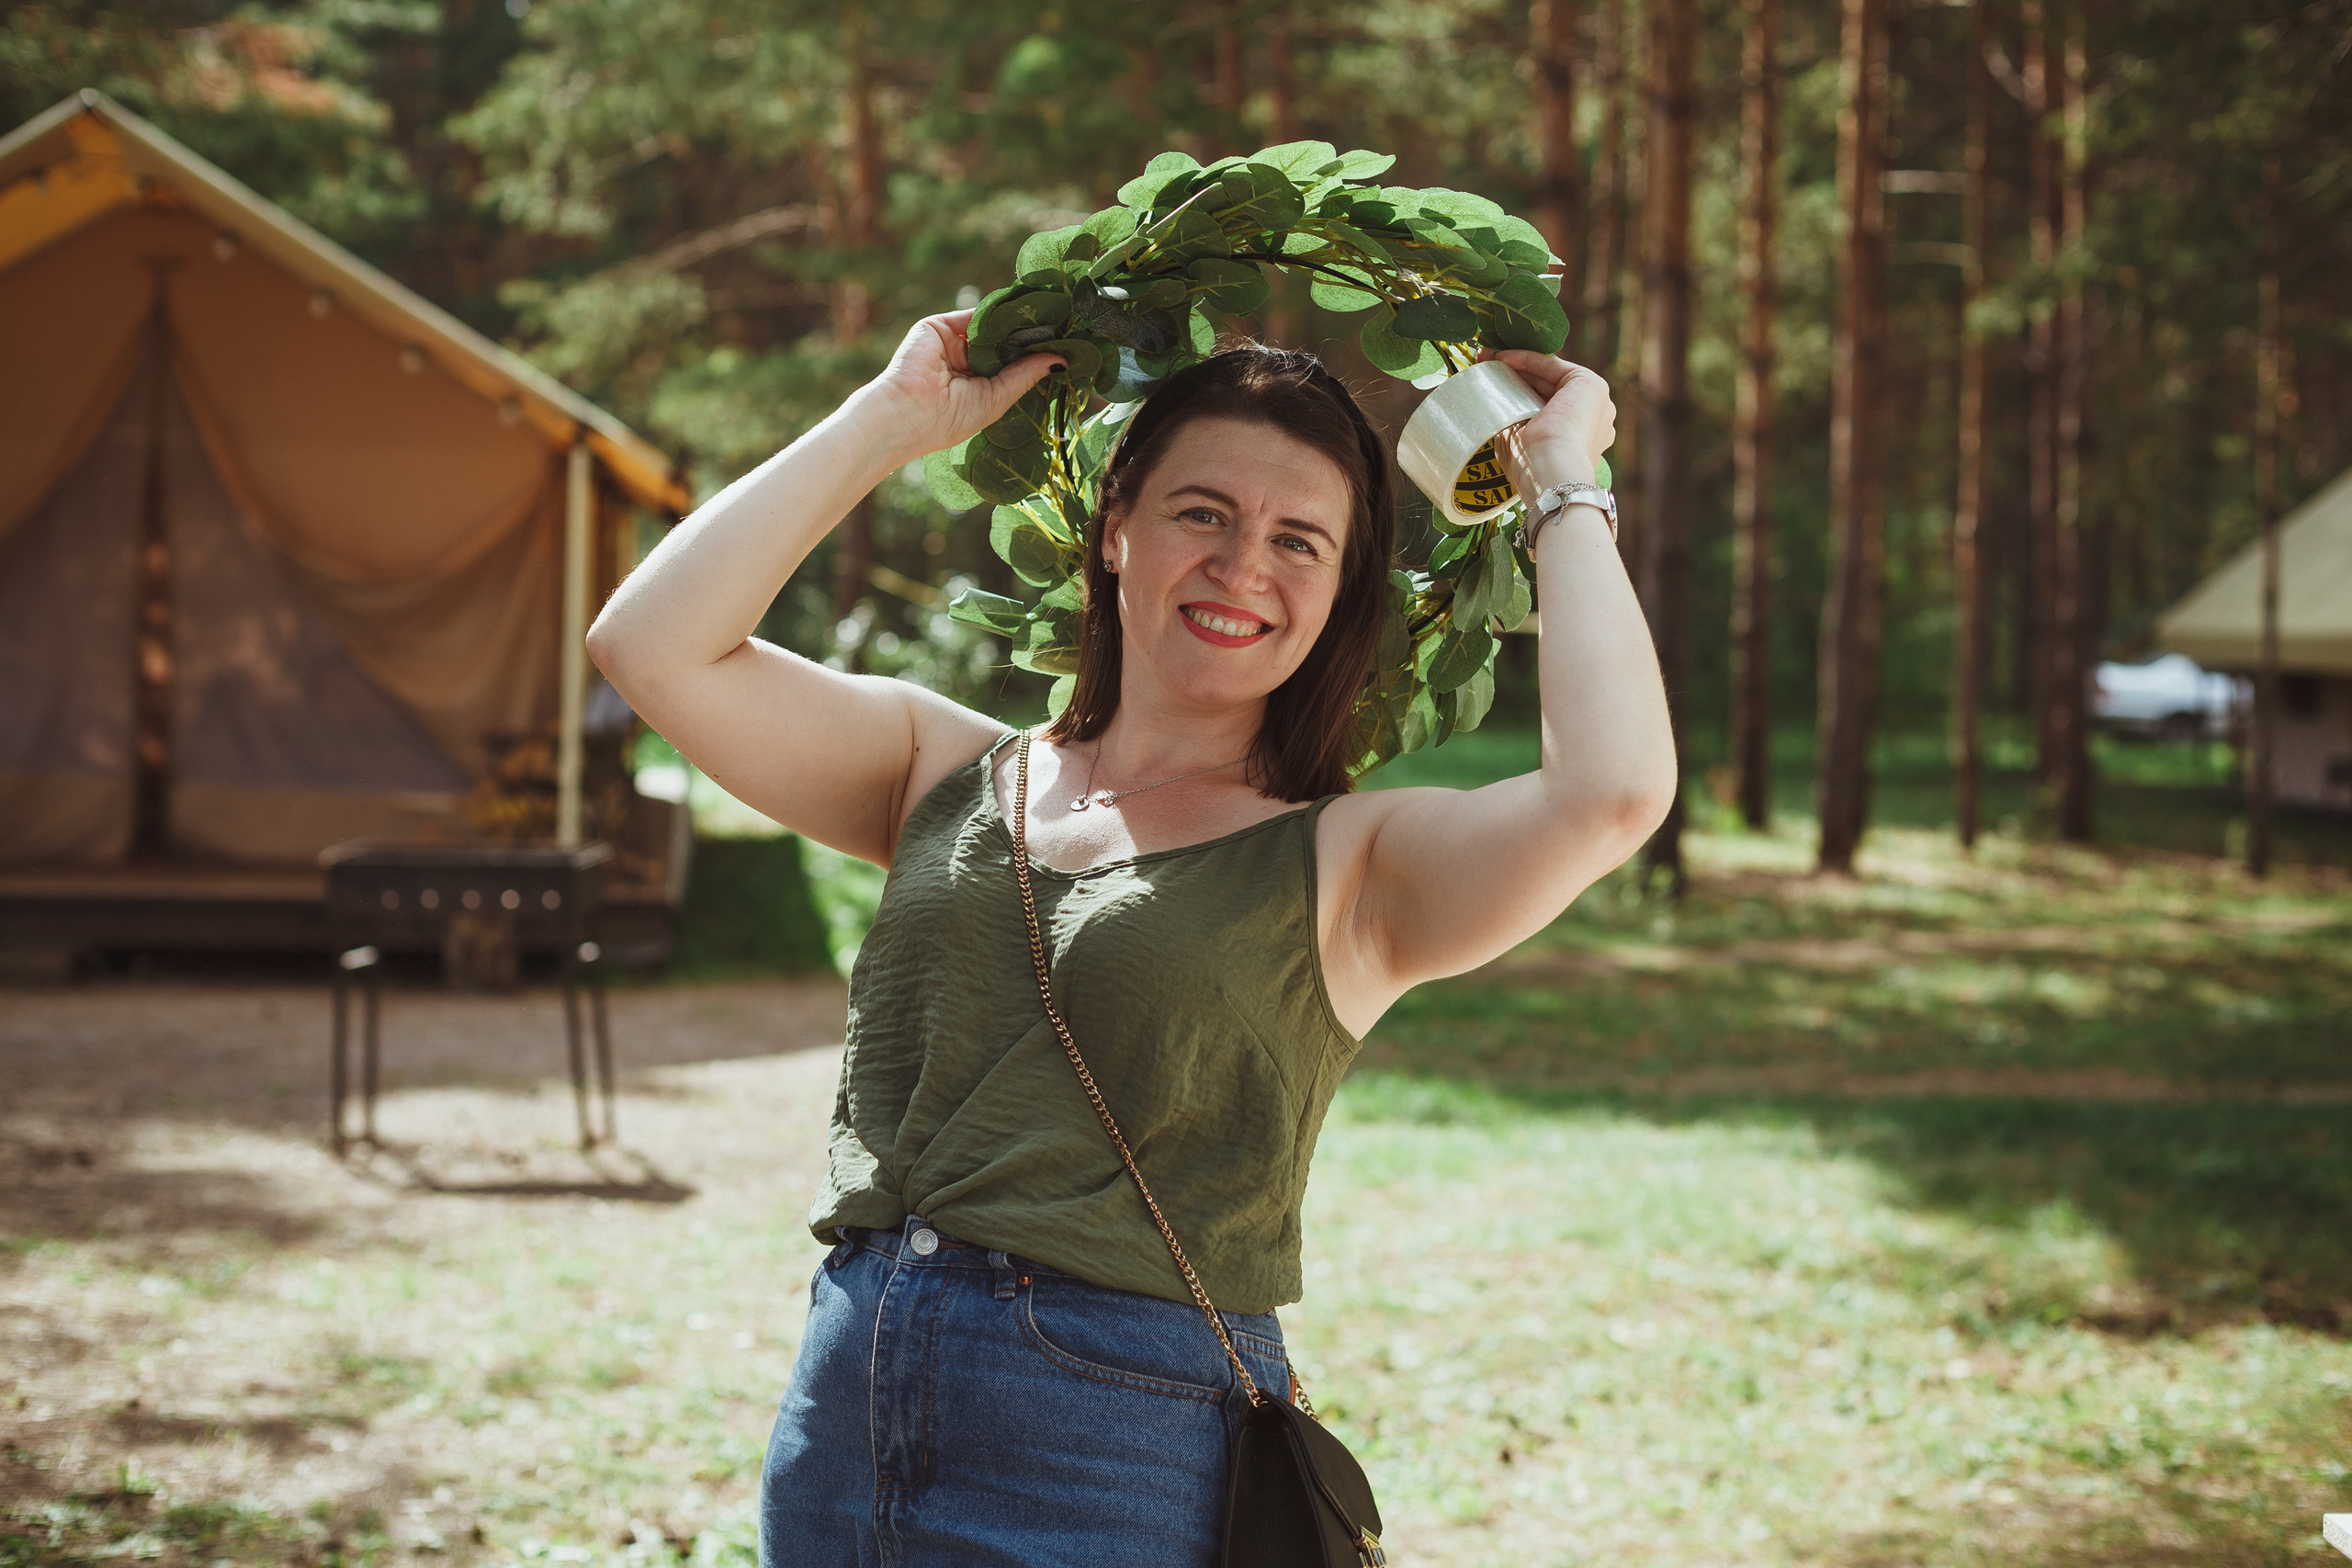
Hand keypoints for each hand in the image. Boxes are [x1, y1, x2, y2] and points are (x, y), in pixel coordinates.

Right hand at [856, 310, 1067, 468]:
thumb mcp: (997, 397)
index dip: (1034, 353)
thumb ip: (1025, 375)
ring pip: (992, 324)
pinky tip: (1023, 309)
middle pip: (1004, 340)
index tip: (1064, 343)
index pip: (1011, 361)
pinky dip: (998, 310)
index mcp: (978, 382)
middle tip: (1065, 323)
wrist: (909, 412)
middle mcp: (966, 360)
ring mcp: (952, 341)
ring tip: (1051, 313)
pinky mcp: (939, 325)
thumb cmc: (950, 418)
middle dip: (1029, 333)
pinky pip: (975, 313)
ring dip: (1017, 320)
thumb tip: (1061, 359)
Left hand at [1479, 347, 1616, 496]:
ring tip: (1487, 358)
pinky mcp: (1591, 385)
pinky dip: (1528, 360)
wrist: (1550, 469)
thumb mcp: (1517, 442)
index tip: (1489, 383)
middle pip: (1549, 389)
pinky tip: (1503, 357)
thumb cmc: (1531, 467)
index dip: (1518, 392)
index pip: (1547, 407)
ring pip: (1551, 376)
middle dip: (1516, 375)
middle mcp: (1594, 420)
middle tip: (1485, 365)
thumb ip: (1513, 425)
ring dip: (1518, 364)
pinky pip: (1554, 367)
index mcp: (1579, 440)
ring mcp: (1596, 403)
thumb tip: (1493, 411)